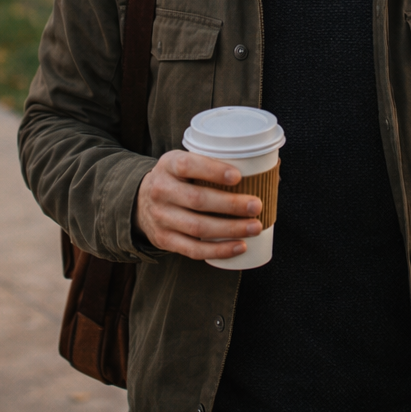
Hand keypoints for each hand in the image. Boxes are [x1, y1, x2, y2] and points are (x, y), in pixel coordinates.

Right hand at [135, 150, 262, 259]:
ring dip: (230, 229)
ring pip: (198, 227)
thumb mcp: (185, 162)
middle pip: (197, 200)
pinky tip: (239, 246)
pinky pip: (193, 249)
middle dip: (231, 205)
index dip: (213, 170)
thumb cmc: (177, 178)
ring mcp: (161, 217)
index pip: (188, 165)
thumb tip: (269, 171)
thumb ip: (215, 163)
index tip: (238, 176)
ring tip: (255, 227)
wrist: (141, 201)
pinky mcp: (164, 239)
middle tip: (257, 206)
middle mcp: (161, 190)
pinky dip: (219, 250)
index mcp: (168, 165)